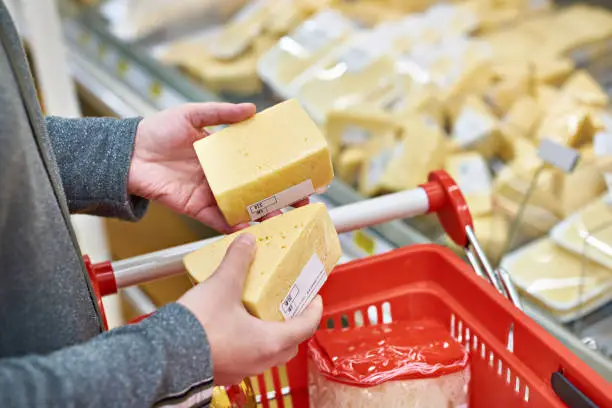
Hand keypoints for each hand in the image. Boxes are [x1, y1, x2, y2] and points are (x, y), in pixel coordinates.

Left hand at [129, 102, 307, 233]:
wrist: (128, 153)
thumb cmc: (156, 130)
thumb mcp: (192, 114)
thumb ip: (221, 113)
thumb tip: (252, 109)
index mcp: (223, 156)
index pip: (257, 166)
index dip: (277, 172)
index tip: (298, 177)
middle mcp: (220, 177)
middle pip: (255, 191)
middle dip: (277, 200)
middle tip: (299, 206)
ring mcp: (210, 194)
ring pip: (241, 208)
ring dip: (261, 216)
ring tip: (281, 220)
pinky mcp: (195, 208)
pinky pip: (218, 220)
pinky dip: (234, 226)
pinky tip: (251, 229)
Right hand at [178, 234, 322, 385]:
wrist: (162, 357)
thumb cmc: (196, 331)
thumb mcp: (222, 286)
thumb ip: (237, 261)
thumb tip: (247, 243)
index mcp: (269, 342)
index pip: (306, 326)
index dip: (314, 308)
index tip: (314, 297)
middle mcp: (259, 360)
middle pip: (290, 343)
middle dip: (293, 322)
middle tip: (289, 304)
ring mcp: (241, 369)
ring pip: (268, 352)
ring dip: (270, 333)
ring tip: (260, 311)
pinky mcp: (224, 371)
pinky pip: (246, 357)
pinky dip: (249, 341)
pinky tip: (234, 325)